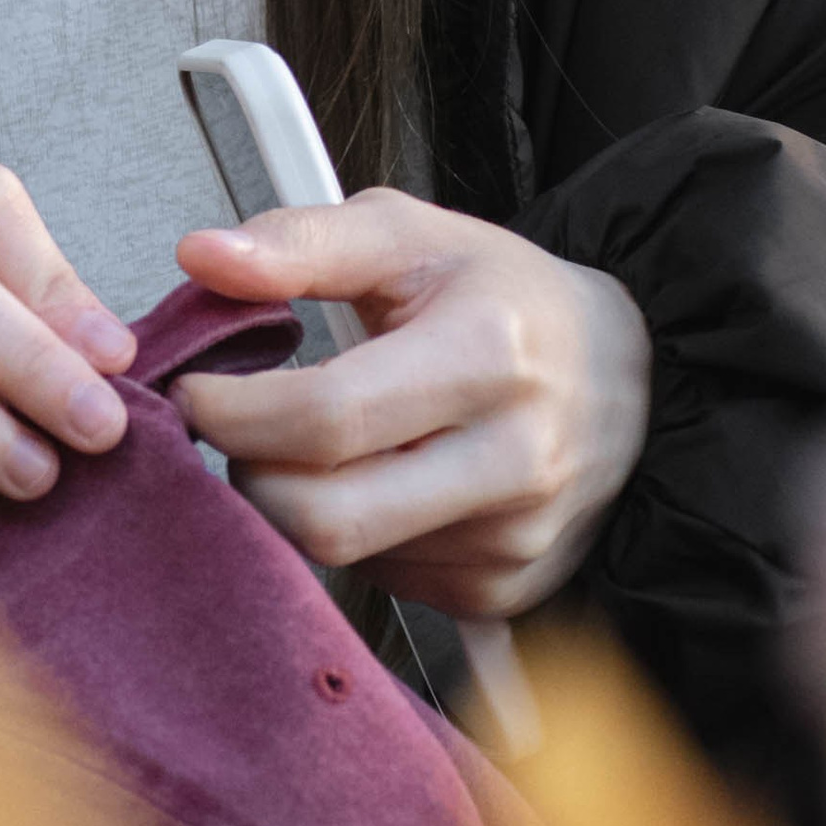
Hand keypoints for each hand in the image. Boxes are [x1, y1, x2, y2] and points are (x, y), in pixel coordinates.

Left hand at [172, 193, 650, 620]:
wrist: (628, 374)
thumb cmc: (508, 301)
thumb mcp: (411, 237)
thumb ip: (300, 242)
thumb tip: (202, 258)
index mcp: (489, 353)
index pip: (324, 417)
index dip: (232, 413)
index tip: (197, 392)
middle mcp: (515, 457)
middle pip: (325, 516)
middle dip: (250, 475)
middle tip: (241, 431)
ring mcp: (516, 536)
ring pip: (346, 556)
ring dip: (299, 506)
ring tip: (318, 447)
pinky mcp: (508, 587)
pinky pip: (387, 582)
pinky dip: (356, 536)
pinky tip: (376, 483)